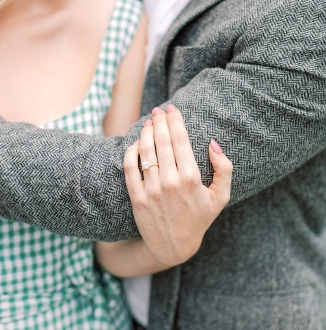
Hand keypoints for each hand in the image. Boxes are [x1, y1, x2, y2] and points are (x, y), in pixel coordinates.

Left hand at [124, 104, 232, 268]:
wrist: (173, 245)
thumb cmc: (199, 218)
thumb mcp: (220, 196)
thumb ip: (224, 168)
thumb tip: (213, 143)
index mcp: (192, 179)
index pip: (181, 141)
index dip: (175, 121)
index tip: (172, 109)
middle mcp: (171, 183)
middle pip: (163, 142)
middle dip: (160, 122)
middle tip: (158, 110)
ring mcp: (152, 190)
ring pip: (146, 152)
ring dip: (146, 133)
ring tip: (148, 123)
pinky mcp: (137, 197)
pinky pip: (130, 168)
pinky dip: (131, 152)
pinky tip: (135, 143)